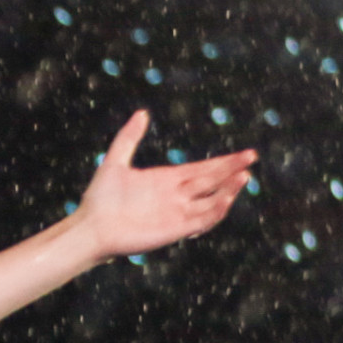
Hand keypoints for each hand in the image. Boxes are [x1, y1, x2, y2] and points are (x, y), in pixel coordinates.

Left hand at [75, 110, 256, 260]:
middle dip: (232, 169)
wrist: (90, 228)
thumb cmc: (100, 199)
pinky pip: (201, 220)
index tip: (246, 153)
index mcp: (168, 180)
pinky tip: (225, 198)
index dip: (224, 162)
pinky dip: (215, 210)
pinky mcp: (175, 230)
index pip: (203, 169)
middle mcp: (177, 196)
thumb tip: (142, 112)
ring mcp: (177, 213)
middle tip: (252, 157)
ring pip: (212, 201)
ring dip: (228, 190)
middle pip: (212, 181)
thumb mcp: (114, 162)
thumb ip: (128, 137)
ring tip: (243, 175)